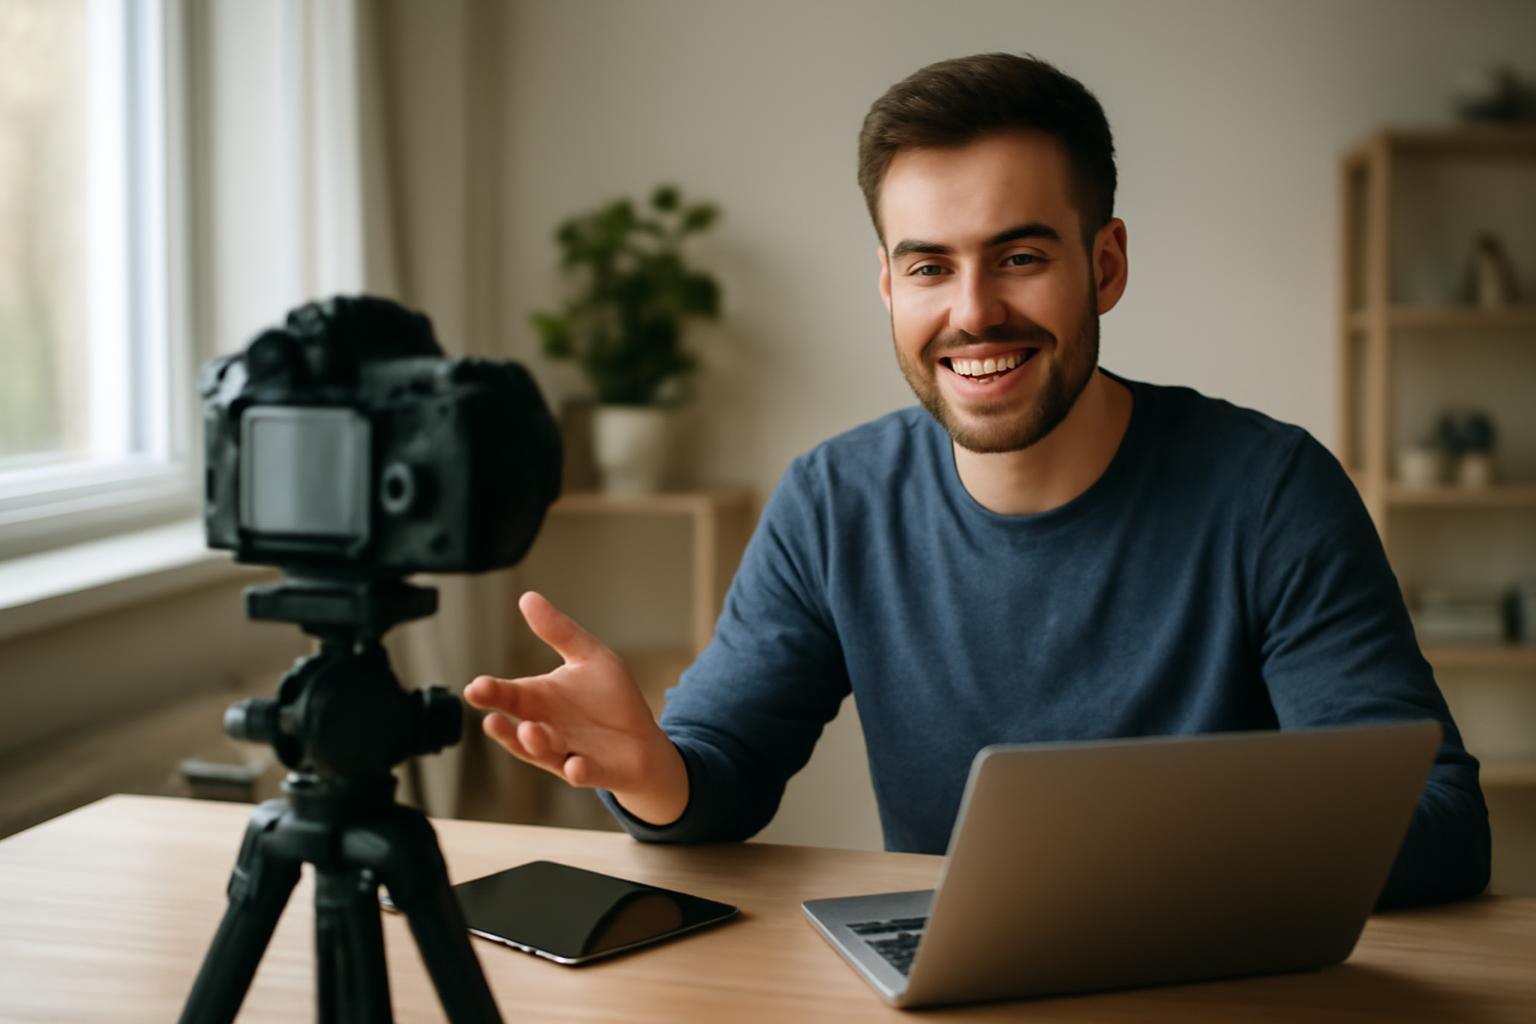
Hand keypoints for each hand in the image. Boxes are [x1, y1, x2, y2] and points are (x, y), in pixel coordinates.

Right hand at [464, 591, 688, 825]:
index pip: (508, 695)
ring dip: (536, 744)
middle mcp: (546, 730)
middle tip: (490, 717)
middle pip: (519, 728)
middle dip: (504, 727)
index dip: (491, 693)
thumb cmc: (609, 700)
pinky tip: (574, 766)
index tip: (475, 688)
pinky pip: (583, 773)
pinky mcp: (595, 771)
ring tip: (530, 731)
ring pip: (545, 753)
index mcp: (540, 701)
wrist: (643, 741)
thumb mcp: (588, 657)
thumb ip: (558, 631)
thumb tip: (527, 596)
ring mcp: (568, 753)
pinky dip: (578, 771)